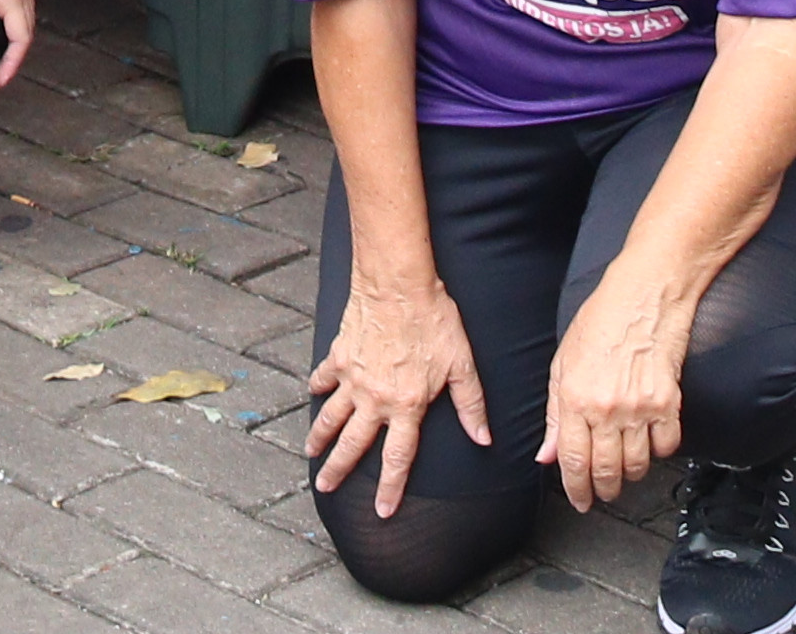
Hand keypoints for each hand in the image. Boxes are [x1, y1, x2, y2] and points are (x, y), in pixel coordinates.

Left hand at [0, 0, 35, 92]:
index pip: (20, 37)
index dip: (12, 63)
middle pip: (27, 29)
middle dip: (15, 56)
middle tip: (0, 76)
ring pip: (26, 16)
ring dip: (18, 39)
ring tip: (3, 57)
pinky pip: (22, 3)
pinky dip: (17, 22)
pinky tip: (4, 26)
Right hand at [301, 264, 491, 520]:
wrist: (398, 284)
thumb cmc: (434, 320)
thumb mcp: (462, 365)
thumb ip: (471, 405)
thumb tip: (483, 439)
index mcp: (407, 406)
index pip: (397, 458)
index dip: (390, 488)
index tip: (381, 511)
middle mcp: (375, 399)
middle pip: (353, 444)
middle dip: (338, 471)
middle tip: (325, 489)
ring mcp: (352, 378)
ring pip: (331, 417)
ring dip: (320, 438)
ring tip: (311, 455)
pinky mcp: (339, 355)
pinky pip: (324, 377)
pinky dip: (317, 387)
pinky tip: (313, 393)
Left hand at [542, 252, 699, 509]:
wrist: (644, 297)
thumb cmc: (601, 322)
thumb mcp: (563, 363)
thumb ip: (555, 415)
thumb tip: (547, 455)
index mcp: (575, 399)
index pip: (573, 462)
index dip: (576, 489)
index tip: (580, 501)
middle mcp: (607, 409)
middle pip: (606, 471)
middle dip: (603, 490)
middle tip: (602, 493)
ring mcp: (640, 409)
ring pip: (637, 466)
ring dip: (630, 475)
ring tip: (624, 469)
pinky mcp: (669, 404)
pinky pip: (666, 447)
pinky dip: (658, 452)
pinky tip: (650, 443)